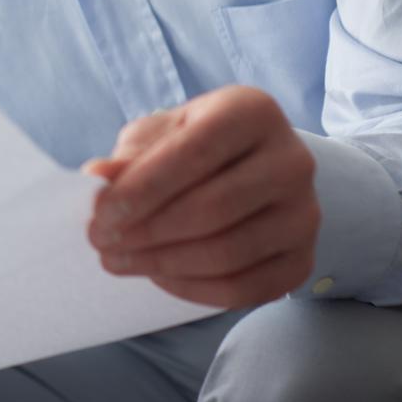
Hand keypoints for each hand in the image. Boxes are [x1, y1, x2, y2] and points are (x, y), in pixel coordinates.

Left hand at [83, 85, 319, 307]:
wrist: (253, 168)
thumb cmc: (194, 145)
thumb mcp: (160, 134)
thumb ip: (131, 155)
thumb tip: (97, 177)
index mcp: (253, 112)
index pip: (194, 152)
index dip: (143, 188)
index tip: (100, 215)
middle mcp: (292, 160)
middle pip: (212, 208)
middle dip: (146, 231)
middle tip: (100, 243)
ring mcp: (305, 214)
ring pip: (228, 253)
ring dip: (162, 263)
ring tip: (119, 260)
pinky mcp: (304, 259)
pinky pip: (246, 289)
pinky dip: (193, 289)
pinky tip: (158, 276)